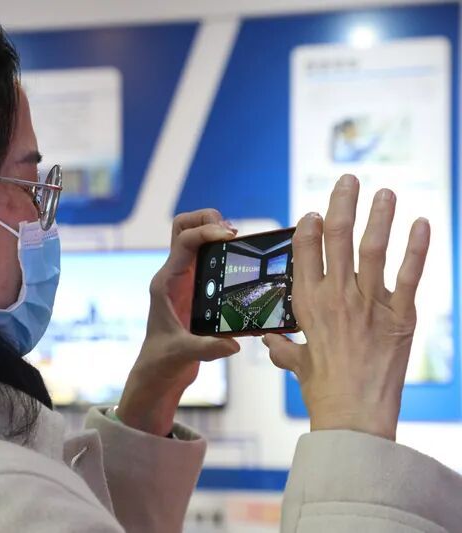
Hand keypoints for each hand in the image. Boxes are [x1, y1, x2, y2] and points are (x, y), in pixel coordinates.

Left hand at [118, 209, 240, 435]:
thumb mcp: (184, 354)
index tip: (230, 235)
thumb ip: (206, 349)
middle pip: (186, 227)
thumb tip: (233, 344)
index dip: (207, 230)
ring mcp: (185, 280)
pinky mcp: (196, 289)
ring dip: (218, 234)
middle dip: (208, 220)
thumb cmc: (162, 362)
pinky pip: (209, 259)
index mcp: (166, 282)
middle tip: (234, 234)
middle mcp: (174, 275)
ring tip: (242, 244)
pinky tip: (243, 264)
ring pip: (197, 239)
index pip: (184, 240)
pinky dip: (225, 253)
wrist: (158, 373)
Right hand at [264, 175, 429, 440]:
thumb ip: (283, 347)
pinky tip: (423, 223)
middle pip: (337, 238)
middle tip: (349, 180)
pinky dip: (418, 247)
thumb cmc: (321, 392)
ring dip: (379, 216)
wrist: (352, 417)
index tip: (313, 212)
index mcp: (308, 304)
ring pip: (373, 248)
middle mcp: (336, 296)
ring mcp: (369, 303)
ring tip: (385, 192)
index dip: (309, 227)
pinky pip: (410, 275)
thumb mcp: (298, 365)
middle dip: (342, 204)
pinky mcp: (400, 316)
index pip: (306, 252)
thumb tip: (270, 341)